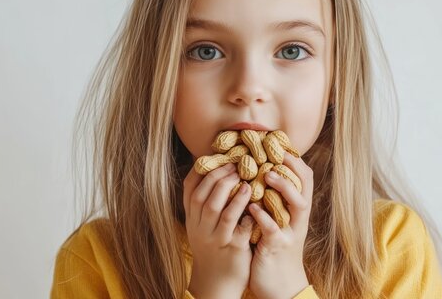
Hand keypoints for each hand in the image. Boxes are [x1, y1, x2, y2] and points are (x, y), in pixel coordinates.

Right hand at [183, 162, 253, 298]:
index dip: (201, 171)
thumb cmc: (214, 250)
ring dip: (229, 189)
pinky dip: (243, 209)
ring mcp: (213, 238)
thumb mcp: (203, 227)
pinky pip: (235, 226)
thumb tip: (218, 174)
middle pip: (202, 195)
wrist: (216, 285)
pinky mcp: (230, 247)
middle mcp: (199, 227)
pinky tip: (252, 199)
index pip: (189, 189)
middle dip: (217, 176)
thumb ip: (208, 205)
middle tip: (234, 164)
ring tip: (243, 178)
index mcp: (192, 219)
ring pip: (216, 208)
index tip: (214, 156)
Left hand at [247, 153, 312, 298]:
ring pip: (298, 205)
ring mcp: (291, 232)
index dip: (294, 159)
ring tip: (267, 175)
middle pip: (305, 186)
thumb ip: (273, 201)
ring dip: (284, 187)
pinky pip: (274, 230)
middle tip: (274, 153)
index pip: (304, 178)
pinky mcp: (278, 248)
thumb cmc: (274, 249)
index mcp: (297, 210)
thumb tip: (260, 172)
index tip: (279, 142)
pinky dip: (264, 217)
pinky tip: (251, 207)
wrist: (281, 287)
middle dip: (292, 167)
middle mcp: (298, 218)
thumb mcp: (278, 222)